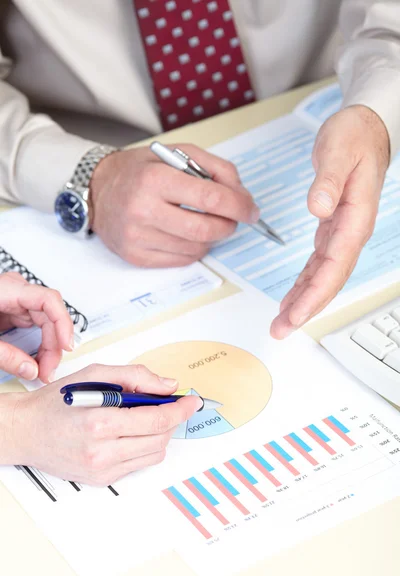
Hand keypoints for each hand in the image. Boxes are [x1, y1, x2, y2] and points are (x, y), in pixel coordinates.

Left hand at [0, 273, 73, 381]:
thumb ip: (5, 356)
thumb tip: (31, 369)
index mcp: (6, 290)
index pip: (49, 300)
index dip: (62, 323)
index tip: (66, 346)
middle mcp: (15, 292)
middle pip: (50, 315)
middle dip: (53, 344)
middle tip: (48, 370)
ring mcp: (14, 301)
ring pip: (45, 322)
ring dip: (48, 346)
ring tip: (44, 369)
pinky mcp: (11, 312)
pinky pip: (35, 326)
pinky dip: (39, 344)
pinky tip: (38, 359)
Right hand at [6, 364, 201, 484]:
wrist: (26, 431)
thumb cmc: (56, 402)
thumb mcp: (94, 375)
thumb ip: (135, 376)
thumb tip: (167, 385)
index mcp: (100, 422)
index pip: (157, 419)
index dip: (180, 409)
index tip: (192, 401)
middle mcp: (102, 451)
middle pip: (160, 438)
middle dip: (172, 419)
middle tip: (172, 404)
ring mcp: (103, 470)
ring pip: (154, 453)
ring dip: (160, 433)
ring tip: (147, 416)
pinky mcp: (102, 479)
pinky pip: (139, 463)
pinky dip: (144, 446)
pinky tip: (131, 432)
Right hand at [90, 144, 259, 266]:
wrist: (96, 190)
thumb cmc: (140, 171)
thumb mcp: (176, 154)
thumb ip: (215, 168)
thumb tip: (242, 197)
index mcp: (155, 178)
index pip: (211, 199)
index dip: (239, 206)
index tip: (251, 210)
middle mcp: (144, 209)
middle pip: (206, 230)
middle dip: (229, 225)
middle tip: (232, 219)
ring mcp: (138, 237)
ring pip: (197, 248)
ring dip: (212, 238)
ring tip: (204, 222)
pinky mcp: (136, 256)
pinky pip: (182, 260)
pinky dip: (194, 249)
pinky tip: (187, 234)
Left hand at [271, 105, 389, 338]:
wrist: (365, 130)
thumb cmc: (354, 137)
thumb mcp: (339, 150)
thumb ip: (329, 180)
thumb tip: (319, 208)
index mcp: (355, 218)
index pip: (334, 266)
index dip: (315, 294)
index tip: (295, 314)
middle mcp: (351, 232)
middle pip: (328, 280)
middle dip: (305, 308)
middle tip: (280, 330)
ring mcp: (342, 234)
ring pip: (322, 277)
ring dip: (303, 301)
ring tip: (281, 323)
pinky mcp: (332, 230)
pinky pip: (318, 265)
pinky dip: (304, 283)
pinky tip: (291, 297)